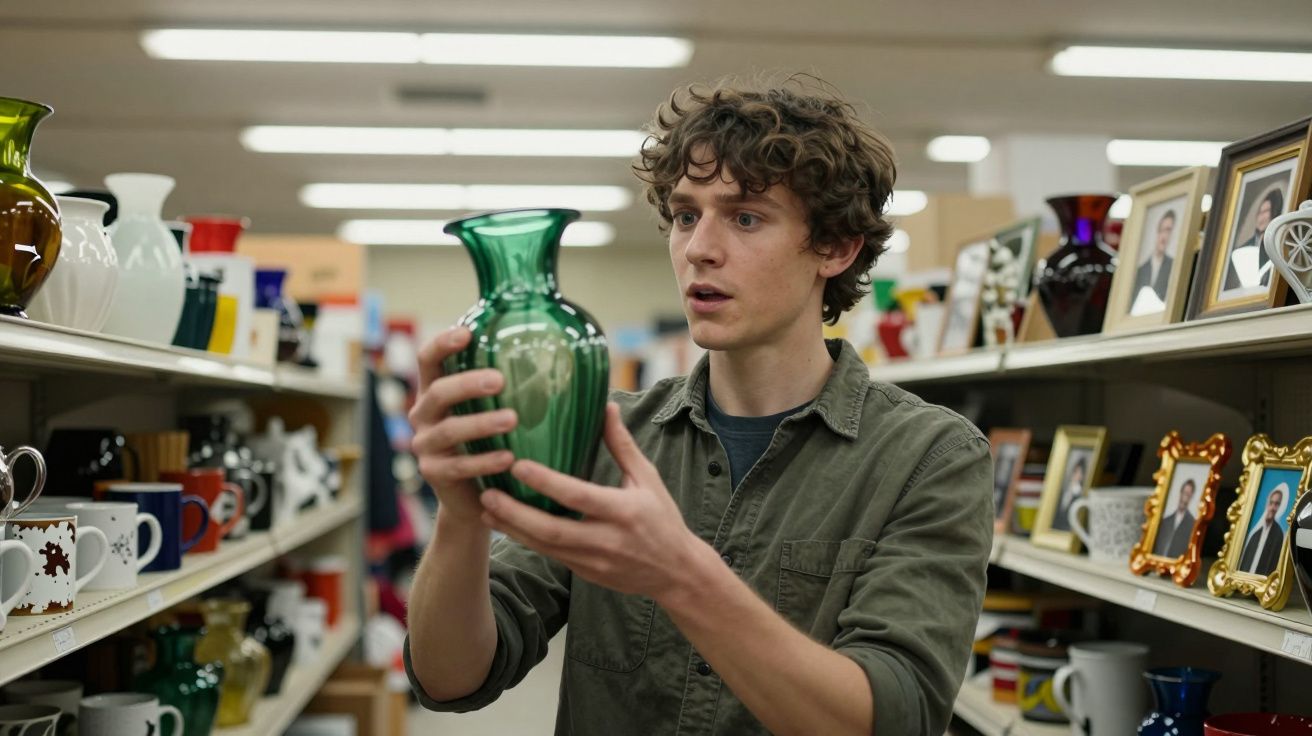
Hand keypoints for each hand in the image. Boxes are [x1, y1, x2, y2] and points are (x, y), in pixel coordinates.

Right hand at [410, 326, 517, 524]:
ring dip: (481, 423)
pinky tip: (508, 458)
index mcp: (435, 391)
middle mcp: (424, 414)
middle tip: (499, 380)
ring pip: (450, 429)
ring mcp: (426, 445)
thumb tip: (551, 348)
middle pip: (438, 392)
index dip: (442, 344)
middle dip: (467, 384)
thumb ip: (503, 386)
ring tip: (512, 419)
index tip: (467, 333)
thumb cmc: (490, 442)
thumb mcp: (491, 410)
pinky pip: (458, 466)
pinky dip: (484, 461)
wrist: (476, 497)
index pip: (429, 359)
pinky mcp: (434, 474)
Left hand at [479, 402, 706, 600]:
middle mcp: (606, 539)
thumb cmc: (663, 519)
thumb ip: (622, 445)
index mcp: (623, 511)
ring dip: (512, 529)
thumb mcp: (648, 479)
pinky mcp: (584, 573)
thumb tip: (606, 406)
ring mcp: (593, 561)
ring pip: (544, 547)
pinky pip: (549, 555)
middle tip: (487, 493)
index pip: (578, 495)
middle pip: (551, 530)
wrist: (677, 573)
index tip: (518, 465)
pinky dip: (525, 540)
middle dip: (515, 513)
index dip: (545, 482)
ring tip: (485, 508)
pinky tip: (505, 525)